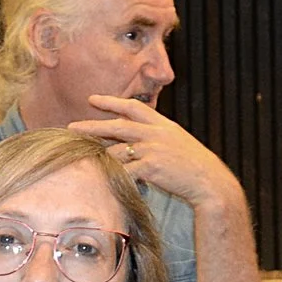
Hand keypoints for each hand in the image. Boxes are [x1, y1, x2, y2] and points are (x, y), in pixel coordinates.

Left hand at [69, 95, 244, 213]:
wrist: (210, 182)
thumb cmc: (196, 167)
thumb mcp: (179, 143)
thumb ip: (159, 137)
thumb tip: (139, 138)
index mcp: (163, 125)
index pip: (133, 107)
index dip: (111, 101)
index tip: (92, 99)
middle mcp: (156, 134)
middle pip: (117, 126)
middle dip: (91, 126)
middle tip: (71, 127)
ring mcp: (153, 150)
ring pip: (116, 151)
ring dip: (99, 156)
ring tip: (83, 159)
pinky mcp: (150, 167)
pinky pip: (124, 170)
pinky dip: (113, 174)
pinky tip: (102, 178)